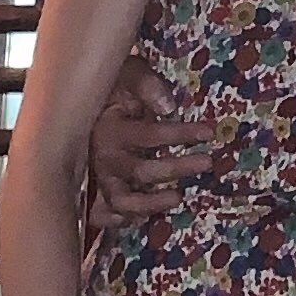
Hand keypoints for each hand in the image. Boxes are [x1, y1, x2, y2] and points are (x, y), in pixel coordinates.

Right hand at [85, 59, 226, 231]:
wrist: (86, 100)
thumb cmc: (115, 87)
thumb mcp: (130, 74)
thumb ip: (147, 85)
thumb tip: (168, 106)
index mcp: (110, 128)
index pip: (150, 134)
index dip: (181, 134)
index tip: (210, 132)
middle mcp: (104, 157)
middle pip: (141, 171)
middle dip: (177, 168)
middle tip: (208, 162)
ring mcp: (100, 177)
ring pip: (122, 201)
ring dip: (151, 203)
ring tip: (178, 196)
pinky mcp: (98, 191)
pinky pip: (103, 216)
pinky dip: (119, 222)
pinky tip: (140, 219)